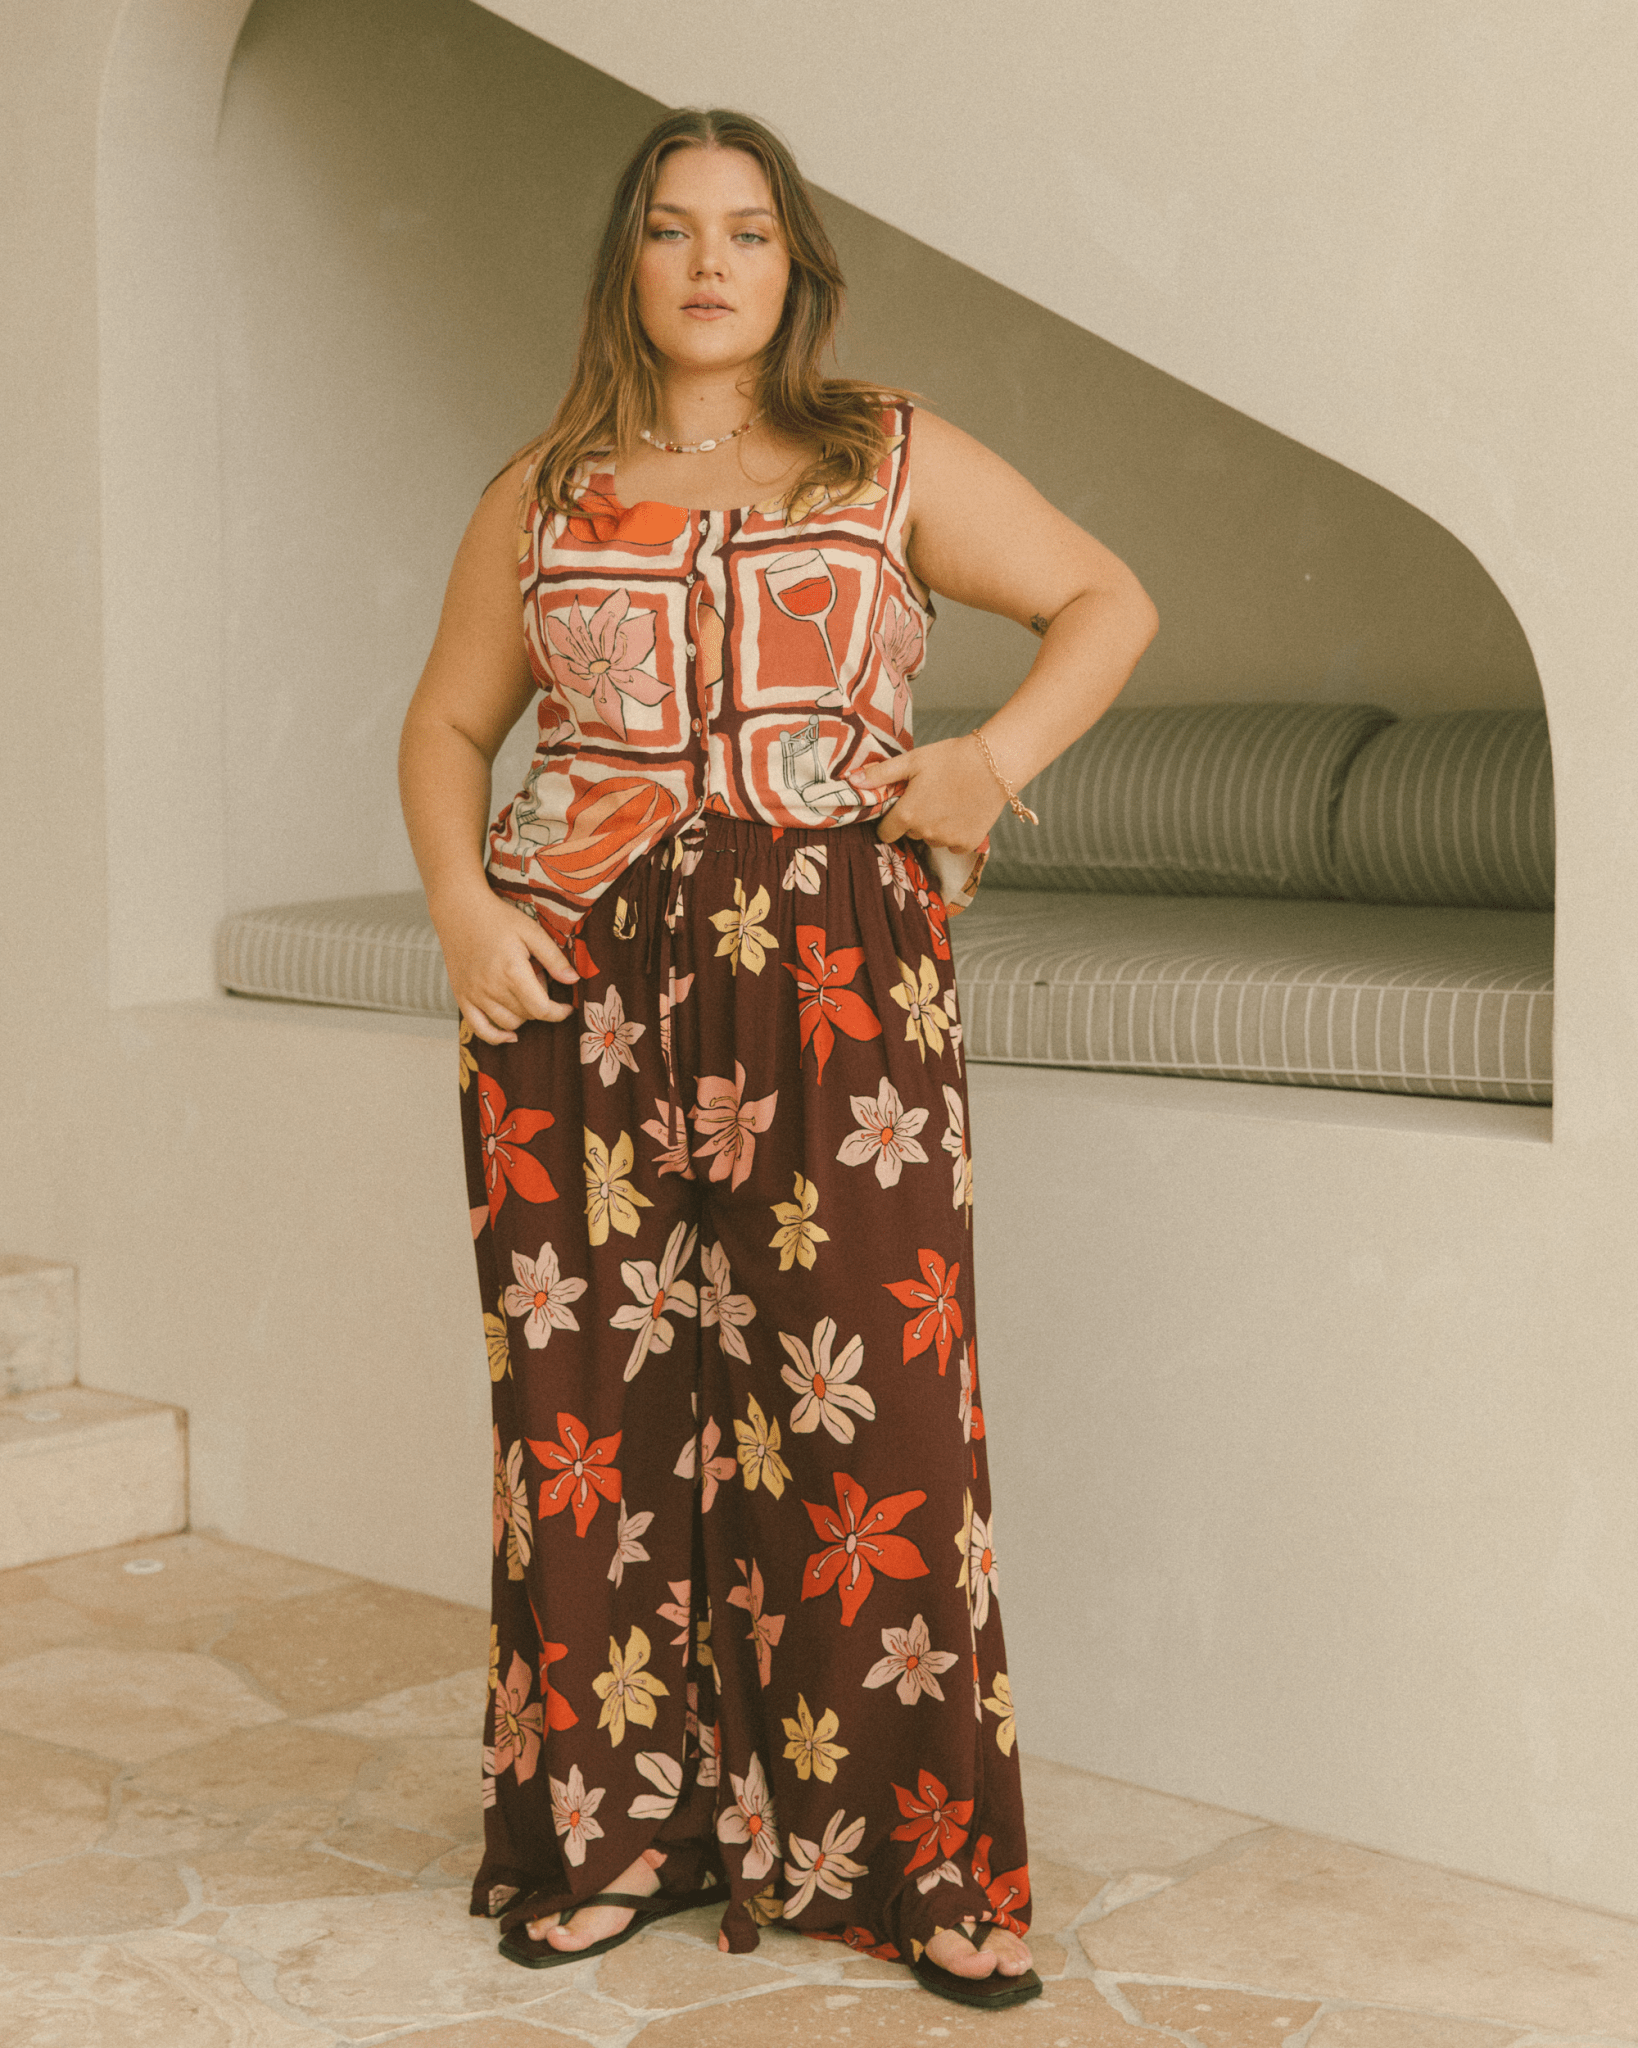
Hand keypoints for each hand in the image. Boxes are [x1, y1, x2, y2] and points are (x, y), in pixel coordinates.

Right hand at [430, 884, 578, 1043]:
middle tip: (538, 980)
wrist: (459, 911)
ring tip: (521, 990)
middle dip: (540, 1004)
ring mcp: (474, 995)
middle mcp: (491, 987)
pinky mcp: (462, 997)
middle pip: (527, 1015)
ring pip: (508, 1024)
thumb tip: (573, 980)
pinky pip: (480, 1029)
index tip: (567, 1007)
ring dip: (523, 1015)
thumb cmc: (498, 919)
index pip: (541, 1008)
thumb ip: (553, 957)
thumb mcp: (531, 931)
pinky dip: (496, 1037)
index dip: (559, 1012)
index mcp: (512, 971)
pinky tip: (510, 1035)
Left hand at [845, 735, 1005, 851]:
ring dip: (935, 826)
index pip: (885, 833)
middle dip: (914, 819)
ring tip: (948, 800)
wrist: (994, 764)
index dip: (890, 820)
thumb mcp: (912, 761)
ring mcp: (947, 841)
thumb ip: (880, 775)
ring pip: (932, 839)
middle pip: (910, 834)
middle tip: (929, 795)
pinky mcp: (968, 843)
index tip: (900, 807)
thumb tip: (851, 781)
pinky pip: (953, 844)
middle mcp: (925, 833)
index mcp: (907, 815)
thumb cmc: (950, 758)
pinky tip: (962, 811)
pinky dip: (955, 833)